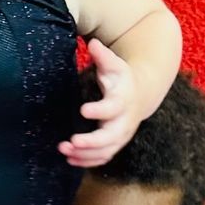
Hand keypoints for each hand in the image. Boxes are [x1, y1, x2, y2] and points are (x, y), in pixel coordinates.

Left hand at [59, 40, 139, 166]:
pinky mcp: (114, 144)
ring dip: (85, 154)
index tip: (83, 110)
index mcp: (123, 100)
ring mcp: (120, 135)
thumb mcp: (115, 65)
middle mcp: (124, 121)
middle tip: (72, 142)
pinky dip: (88, 161)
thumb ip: (103, 56)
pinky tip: (70, 160)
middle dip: (92, 142)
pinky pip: (103, 157)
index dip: (100, 110)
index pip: (113, 108)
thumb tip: (93, 43)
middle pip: (111, 136)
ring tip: (64, 150)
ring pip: (106, 150)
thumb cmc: (122, 79)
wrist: (140, 95)